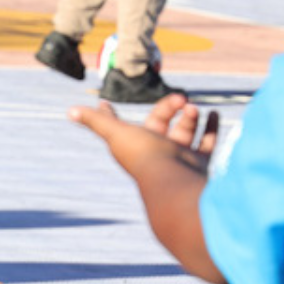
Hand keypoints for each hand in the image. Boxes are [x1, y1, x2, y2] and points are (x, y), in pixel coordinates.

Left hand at [67, 93, 214, 174]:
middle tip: (181, 99)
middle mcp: (154, 151)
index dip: (109, 114)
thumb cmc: (143, 157)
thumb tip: (69, 111)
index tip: (103, 104)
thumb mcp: (116, 134)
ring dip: (190, 117)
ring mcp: (177, 158)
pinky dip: (210, 128)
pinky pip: (206, 143)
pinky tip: (213, 114)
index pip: (116, 125)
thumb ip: (96, 121)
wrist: (173, 184)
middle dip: (169, 107)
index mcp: (132, 144)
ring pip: (185, 131)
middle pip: (160, 122)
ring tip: (194, 109)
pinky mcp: (197, 164)